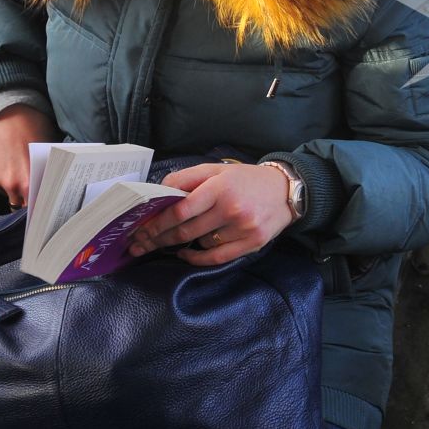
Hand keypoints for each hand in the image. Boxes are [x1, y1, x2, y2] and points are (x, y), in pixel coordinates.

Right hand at [0, 104, 58, 207]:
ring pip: (12, 198)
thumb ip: (48, 176)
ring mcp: (1, 182)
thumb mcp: (48, 155)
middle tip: (40, 200)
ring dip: (19, 194)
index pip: (37, 209)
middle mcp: (15, 185)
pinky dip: (8, 183)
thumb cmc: (33, 130)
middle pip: (24, 207)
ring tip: (26, 179)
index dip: (43, 212)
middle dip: (32, 205)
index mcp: (32, 182)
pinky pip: (2, 187)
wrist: (7, 116)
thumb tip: (55, 189)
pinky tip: (14, 169)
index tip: (48, 214)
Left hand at [128, 163, 296, 265]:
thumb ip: (187, 178)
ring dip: (182, 243)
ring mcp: (243, 229)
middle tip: (141, 243)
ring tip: (170, 240)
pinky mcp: (252, 243)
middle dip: (158, 238)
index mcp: (220, 188)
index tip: (142, 229)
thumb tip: (159, 192)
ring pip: (200, 243)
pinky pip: (216, 257)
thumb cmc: (247, 179)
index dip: (157, 222)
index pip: (180, 210)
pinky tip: (185, 254)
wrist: (286, 191)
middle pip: (186, 231)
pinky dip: (196, 258)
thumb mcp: (217, 170)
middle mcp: (232, 209)